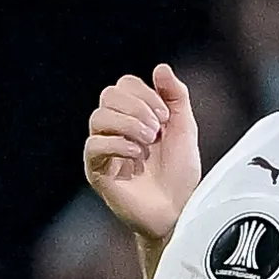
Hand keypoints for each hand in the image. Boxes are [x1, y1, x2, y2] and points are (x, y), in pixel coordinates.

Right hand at [85, 64, 201, 246]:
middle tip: (157, 130)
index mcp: (133, 116)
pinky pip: (94, 146)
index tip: (165, 117)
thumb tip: (160, 68)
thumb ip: (175, 96)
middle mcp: (115, 129)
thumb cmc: (181, 174)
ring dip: (128, 124)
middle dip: (137, 107)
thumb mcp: (184, 128)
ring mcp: (104, 150)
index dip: (145, 94)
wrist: (178, 211)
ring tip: (148, 142)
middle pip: (109, 95)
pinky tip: (136, 155)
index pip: (124, 85)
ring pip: (98, 118)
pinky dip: (117, 144)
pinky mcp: (97, 172)